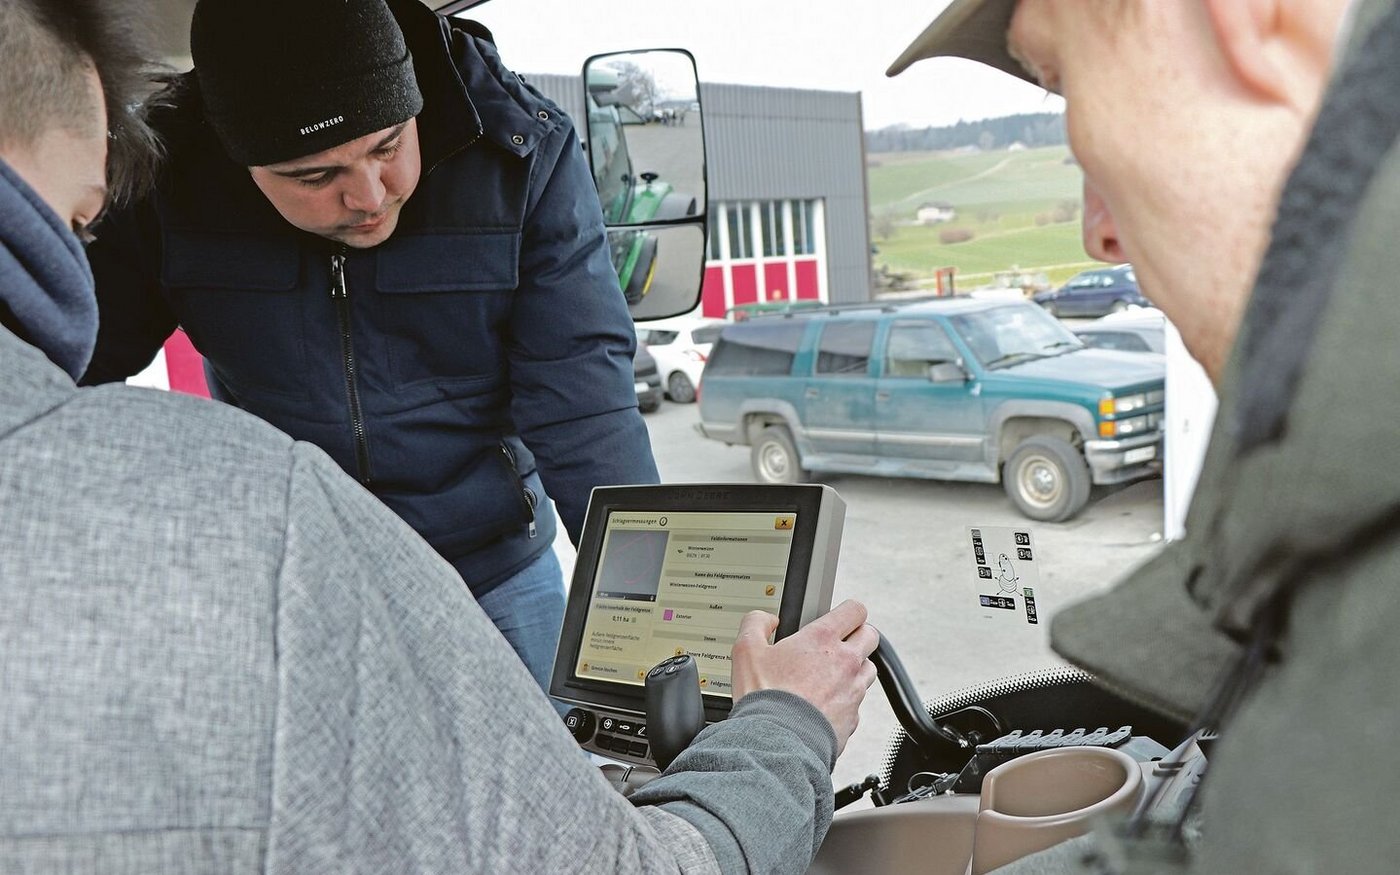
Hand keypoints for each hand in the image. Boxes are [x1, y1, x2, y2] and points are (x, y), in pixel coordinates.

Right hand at [730, 599, 878, 755]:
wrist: (776, 744)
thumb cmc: (764, 698)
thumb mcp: (746, 651)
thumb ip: (755, 624)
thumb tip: (766, 619)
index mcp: (822, 639)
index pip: (855, 610)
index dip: (848, 610)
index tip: (840, 617)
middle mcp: (845, 662)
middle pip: (870, 636)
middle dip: (858, 636)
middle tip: (838, 644)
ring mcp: (853, 691)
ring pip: (868, 670)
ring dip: (854, 669)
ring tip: (829, 676)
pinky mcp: (854, 717)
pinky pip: (857, 702)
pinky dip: (845, 701)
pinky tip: (824, 705)